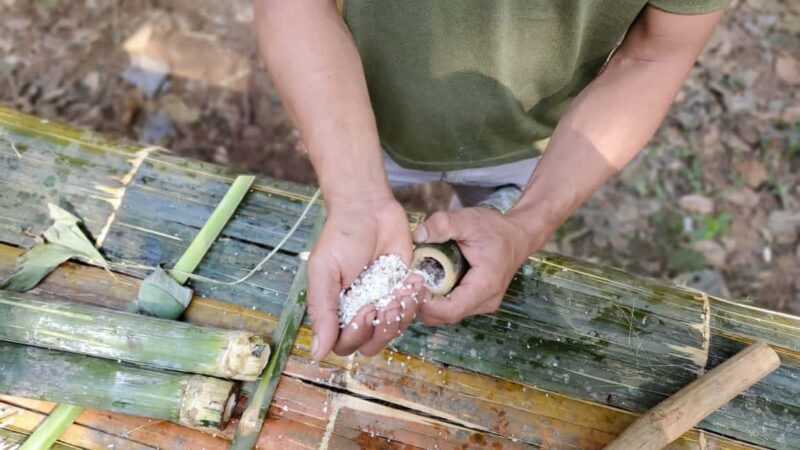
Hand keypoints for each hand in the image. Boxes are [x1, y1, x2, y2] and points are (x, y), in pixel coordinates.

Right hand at [307, 196, 423, 359]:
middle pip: (371, 345)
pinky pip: (411, 311)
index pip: (344, 345)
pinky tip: (412, 279)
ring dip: (401, 314)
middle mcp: (357, 312)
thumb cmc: (341, 237)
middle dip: (382, 327)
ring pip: (393, 331)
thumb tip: (316, 353)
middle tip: (386, 300)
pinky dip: (414, 299)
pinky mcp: (403, 291)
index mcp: (335, 311)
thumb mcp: (324, 272)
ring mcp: (382, 303)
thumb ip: (322, 311)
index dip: (357, 334)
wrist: (368, 209)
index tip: (365, 307)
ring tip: (402, 288)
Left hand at [412, 207, 542, 324]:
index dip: (425, 302)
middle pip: (444, 316)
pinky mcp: (476, 302)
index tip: (410, 281)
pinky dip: (435, 300)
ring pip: (445, 315)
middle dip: (421, 303)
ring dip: (427, 302)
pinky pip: (450, 308)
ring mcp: (481, 304)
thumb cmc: (495, 229)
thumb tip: (417, 236)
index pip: (450, 310)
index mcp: (485, 285)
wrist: (517, 235)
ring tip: (415, 279)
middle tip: (406, 280)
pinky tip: (427, 281)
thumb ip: (443, 224)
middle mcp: (485, 302)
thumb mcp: (468, 220)